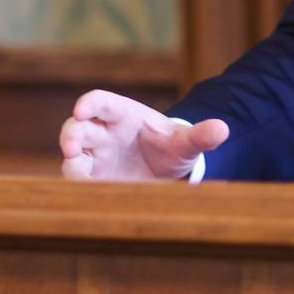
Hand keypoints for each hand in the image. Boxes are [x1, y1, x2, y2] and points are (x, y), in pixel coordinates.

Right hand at [59, 89, 229, 180]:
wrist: (166, 173)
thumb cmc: (171, 149)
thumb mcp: (186, 144)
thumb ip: (200, 136)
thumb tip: (223, 129)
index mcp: (123, 115)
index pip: (100, 102)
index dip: (88, 104)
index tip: (81, 109)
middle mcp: (104, 133)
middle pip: (78, 126)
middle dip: (71, 134)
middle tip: (70, 147)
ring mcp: (96, 155)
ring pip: (72, 152)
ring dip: (70, 159)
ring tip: (77, 171)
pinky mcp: (93, 177)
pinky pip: (78, 177)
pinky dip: (77, 183)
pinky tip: (84, 191)